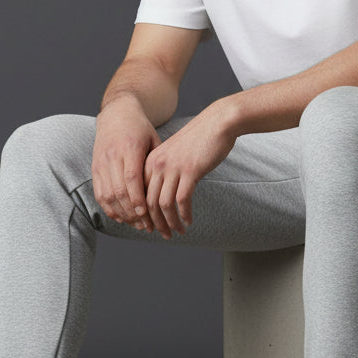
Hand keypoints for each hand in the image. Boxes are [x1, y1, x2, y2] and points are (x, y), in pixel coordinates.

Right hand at [92, 96, 160, 230]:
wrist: (116, 114)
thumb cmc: (140, 129)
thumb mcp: (154, 140)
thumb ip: (157, 163)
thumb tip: (168, 189)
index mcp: (129, 148)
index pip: (131, 178)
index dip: (137, 198)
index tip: (146, 214)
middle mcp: (112, 156)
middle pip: (119, 190)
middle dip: (132, 212)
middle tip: (146, 226)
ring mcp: (101, 163)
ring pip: (107, 195)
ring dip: (121, 213)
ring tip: (136, 224)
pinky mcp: (95, 168)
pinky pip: (99, 193)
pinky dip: (109, 208)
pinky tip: (121, 217)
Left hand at [143, 101, 236, 238]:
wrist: (218, 123)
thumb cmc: (199, 140)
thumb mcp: (174, 155)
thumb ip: (165, 172)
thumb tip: (163, 196)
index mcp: (150, 161)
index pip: (139, 194)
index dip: (143, 214)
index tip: (150, 227)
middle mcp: (157, 164)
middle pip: (148, 202)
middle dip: (155, 223)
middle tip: (164, 235)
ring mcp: (173, 167)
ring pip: (164, 204)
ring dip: (170, 222)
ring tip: (177, 232)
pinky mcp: (190, 171)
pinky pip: (182, 200)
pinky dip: (184, 214)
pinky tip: (189, 221)